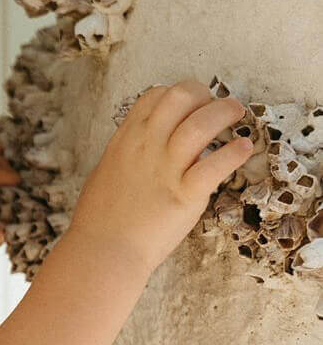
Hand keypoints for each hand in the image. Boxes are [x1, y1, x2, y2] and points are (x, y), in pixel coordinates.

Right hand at [68, 79, 255, 275]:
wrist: (103, 251)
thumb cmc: (100, 219)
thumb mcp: (107, 172)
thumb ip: (128, 154)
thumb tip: (142, 147)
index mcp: (125, 140)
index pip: (154, 96)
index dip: (177, 94)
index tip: (190, 104)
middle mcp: (146, 147)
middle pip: (179, 97)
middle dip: (203, 94)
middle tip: (216, 105)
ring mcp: (166, 169)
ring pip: (201, 124)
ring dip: (224, 112)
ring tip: (236, 113)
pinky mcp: (185, 194)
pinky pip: (216, 164)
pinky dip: (234, 152)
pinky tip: (243, 149)